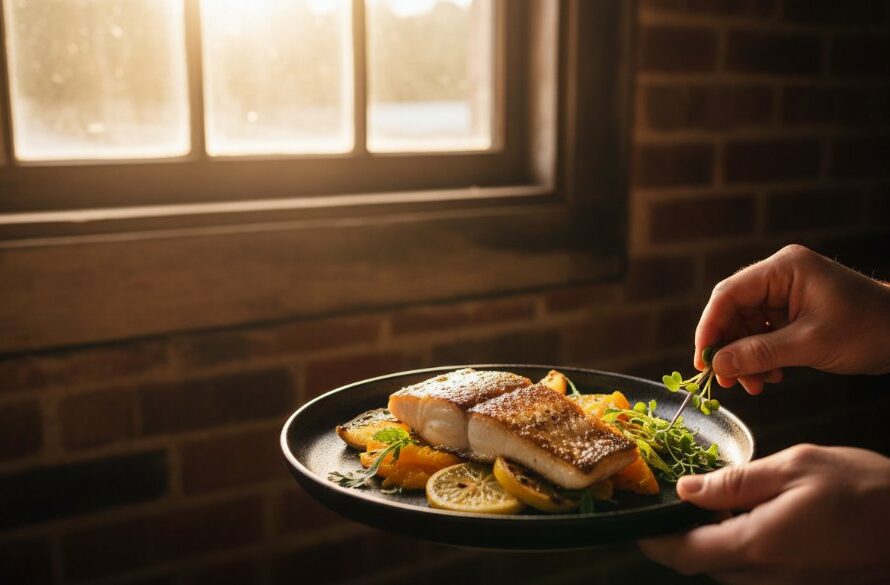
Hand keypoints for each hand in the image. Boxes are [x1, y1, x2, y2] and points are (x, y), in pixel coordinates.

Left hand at [639, 445, 889, 583]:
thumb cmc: (865, 490)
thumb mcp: (795, 467)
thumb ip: (735, 482)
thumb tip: (687, 490)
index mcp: (758, 545)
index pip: (685, 553)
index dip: (652, 541)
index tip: (634, 524)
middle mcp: (768, 577)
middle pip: (702, 564)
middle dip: (680, 538)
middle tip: (673, 502)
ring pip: (728, 571)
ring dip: (710, 543)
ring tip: (711, 505)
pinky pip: (756, 574)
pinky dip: (740, 549)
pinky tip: (750, 518)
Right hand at [696, 244, 889, 394]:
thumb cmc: (868, 329)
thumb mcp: (809, 344)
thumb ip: (759, 353)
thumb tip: (718, 365)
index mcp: (783, 269)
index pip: (728, 294)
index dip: (710, 328)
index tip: (702, 360)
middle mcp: (779, 276)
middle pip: (734, 312)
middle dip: (730, 348)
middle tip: (727, 380)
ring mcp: (786, 294)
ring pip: (746, 327)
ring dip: (745, 358)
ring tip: (754, 385)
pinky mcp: (793, 312)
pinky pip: (763, 334)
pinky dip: (761, 357)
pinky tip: (769, 376)